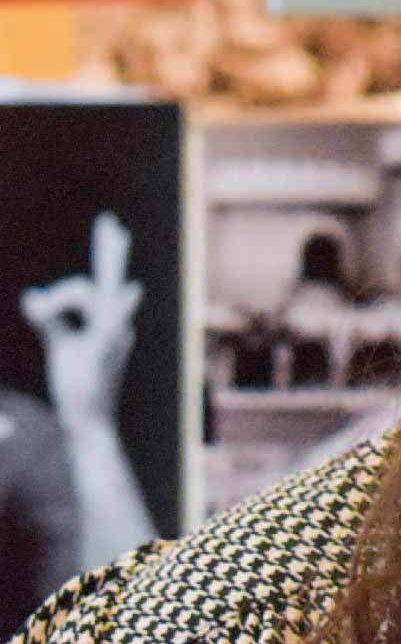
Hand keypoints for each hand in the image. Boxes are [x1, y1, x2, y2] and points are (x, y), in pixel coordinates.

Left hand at [21, 211, 140, 429]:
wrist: (88, 420)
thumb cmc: (77, 384)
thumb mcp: (61, 345)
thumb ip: (49, 319)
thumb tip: (31, 296)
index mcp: (107, 321)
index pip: (103, 282)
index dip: (108, 254)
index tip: (114, 229)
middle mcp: (115, 323)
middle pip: (108, 279)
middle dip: (110, 252)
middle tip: (111, 223)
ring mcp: (112, 335)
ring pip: (87, 296)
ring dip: (59, 299)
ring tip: (37, 308)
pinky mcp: (102, 349)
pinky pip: (97, 321)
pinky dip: (103, 306)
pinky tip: (126, 291)